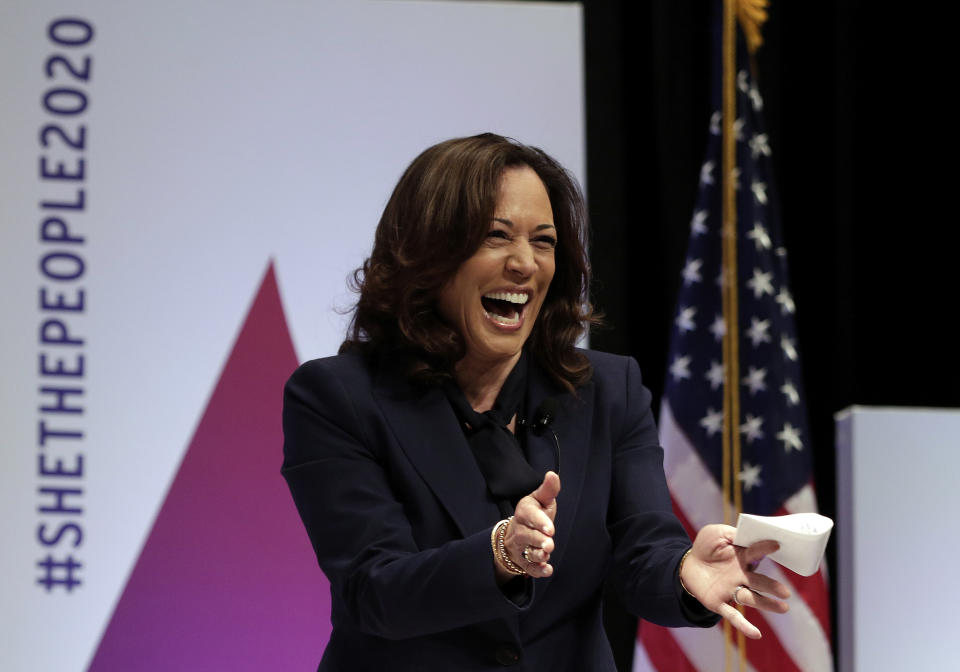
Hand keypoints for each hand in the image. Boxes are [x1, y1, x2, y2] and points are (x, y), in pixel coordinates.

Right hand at [497, 471, 559, 579]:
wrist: (518, 531)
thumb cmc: (535, 513)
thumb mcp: (541, 500)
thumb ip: (548, 490)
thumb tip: (553, 474)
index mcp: (524, 511)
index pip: (529, 515)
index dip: (539, 522)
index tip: (550, 529)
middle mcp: (520, 529)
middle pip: (527, 535)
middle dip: (538, 540)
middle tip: (549, 544)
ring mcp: (520, 546)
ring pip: (527, 552)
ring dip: (537, 555)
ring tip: (546, 555)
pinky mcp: (522, 560)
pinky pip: (528, 568)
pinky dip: (537, 570)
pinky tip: (547, 570)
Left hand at [680, 524, 790, 638]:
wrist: (687, 565)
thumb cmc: (706, 548)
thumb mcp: (716, 533)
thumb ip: (732, 534)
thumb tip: (746, 535)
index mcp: (741, 558)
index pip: (755, 553)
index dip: (764, 548)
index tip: (776, 545)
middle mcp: (740, 576)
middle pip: (759, 582)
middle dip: (772, 587)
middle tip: (785, 592)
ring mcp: (731, 590)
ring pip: (751, 598)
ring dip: (767, 604)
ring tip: (784, 608)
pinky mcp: (719, 603)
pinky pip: (733, 615)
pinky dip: (744, 626)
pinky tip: (756, 634)